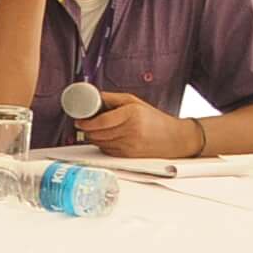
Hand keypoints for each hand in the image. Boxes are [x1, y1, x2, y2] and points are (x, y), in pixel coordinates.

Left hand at [74, 90, 196, 158]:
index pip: (101, 122)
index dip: (86, 123)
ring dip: (93, 137)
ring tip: (96, 130)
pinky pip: (106, 150)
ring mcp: (129, 146)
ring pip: (99, 143)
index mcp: (132, 114)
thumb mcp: (134, 102)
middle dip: (86, 130)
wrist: (174, 139)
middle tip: (84, 124)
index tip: (79, 121)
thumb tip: (92, 95)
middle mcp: (131, 131)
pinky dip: (102, 144)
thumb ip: (112, 98)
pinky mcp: (128, 156)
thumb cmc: (154, 119)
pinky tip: (108, 138)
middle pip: (97, 134)